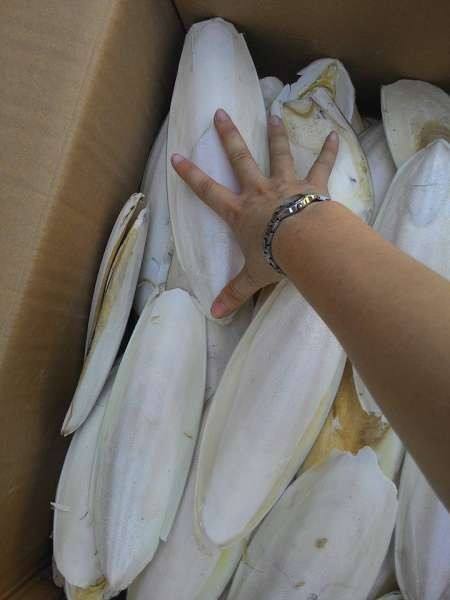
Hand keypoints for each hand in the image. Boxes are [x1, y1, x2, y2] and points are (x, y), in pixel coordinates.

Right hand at [171, 108, 337, 317]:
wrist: (306, 244)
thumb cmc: (275, 258)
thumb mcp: (252, 278)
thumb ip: (234, 294)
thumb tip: (214, 316)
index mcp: (240, 213)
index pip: (208, 191)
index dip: (191, 175)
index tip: (177, 155)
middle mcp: (260, 192)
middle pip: (240, 159)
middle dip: (229, 136)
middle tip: (221, 113)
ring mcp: (286, 185)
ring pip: (278, 154)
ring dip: (275, 134)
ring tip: (273, 114)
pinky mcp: (312, 186)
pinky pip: (321, 165)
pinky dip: (329, 151)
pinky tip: (335, 135)